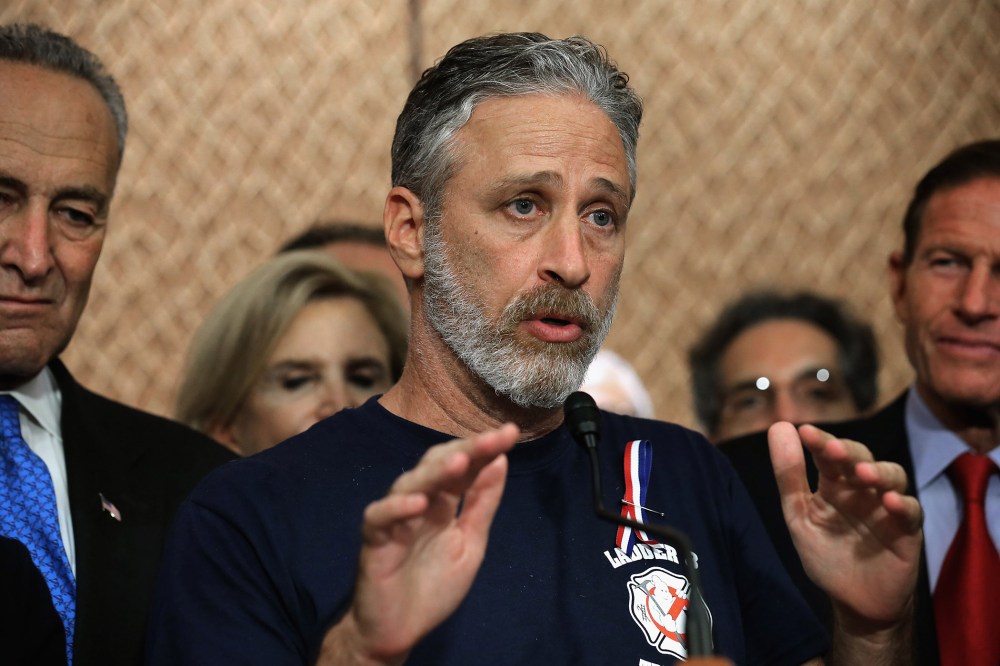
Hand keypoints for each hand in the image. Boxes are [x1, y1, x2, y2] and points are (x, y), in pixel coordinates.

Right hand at [319, 423, 519, 664]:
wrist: (398, 631)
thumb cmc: (432, 587)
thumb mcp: (470, 544)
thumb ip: (482, 505)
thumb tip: (501, 461)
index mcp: (444, 503)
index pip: (465, 466)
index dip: (485, 449)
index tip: (511, 433)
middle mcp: (419, 503)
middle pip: (438, 465)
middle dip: (467, 450)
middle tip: (493, 439)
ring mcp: (395, 519)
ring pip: (410, 482)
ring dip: (435, 472)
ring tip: (460, 462)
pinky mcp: (373, 541)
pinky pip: (380, 517)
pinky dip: (397, 507)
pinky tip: (420, 504)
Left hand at [767, 422, 921, 628]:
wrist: (853, 601)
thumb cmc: (826, 554)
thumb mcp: (799, 515)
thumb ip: (789, 475)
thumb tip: (778, 426)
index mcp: (835, 483)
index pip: (828, 455)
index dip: (819, 442)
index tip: (804, 431)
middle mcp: (863, 489)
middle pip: (861, 458)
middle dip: (848, 451)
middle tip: (833, 449)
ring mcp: (887, 507)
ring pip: (893, 476)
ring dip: (880, 472)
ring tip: (863, 473)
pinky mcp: (908, 531)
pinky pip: (912, 512)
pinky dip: (903, 505)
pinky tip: (890, 503)